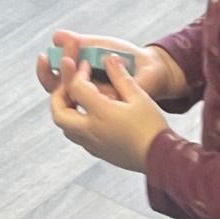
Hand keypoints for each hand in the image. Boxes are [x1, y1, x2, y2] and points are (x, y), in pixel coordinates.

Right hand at [35, 30, 185, 103]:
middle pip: (60, 96)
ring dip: (75, 80)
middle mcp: (85, 99)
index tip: (44, 56)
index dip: (45, 72)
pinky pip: (103, 102)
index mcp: (77, 83)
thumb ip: (78, 43)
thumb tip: (56, 37)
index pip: (52, 83)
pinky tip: (102, 66)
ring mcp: (100, 107)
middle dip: (58, 74)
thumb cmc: (124, 59)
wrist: (151, 66)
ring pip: (78, 101)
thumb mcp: (99, 46)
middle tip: (64, 57)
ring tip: (77, 62)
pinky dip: (99, 83)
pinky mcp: (116, 110)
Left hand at [48, 50, 169, 172]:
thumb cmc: (152, 128)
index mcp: (101, 113)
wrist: (161, 158)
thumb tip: (109, 59)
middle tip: (68, 83)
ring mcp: (92, 144)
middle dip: (58, 94)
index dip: (79, 72)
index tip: (87, 65)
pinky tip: (89, 113)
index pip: (76, 87)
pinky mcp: (98, 152)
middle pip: (59, 112)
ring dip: (65, 110)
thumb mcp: (139, 97)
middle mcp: (91, 131)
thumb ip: (121, 76)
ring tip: (76, 98)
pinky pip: (77, 136)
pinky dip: (75, 121)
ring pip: (65, 128)